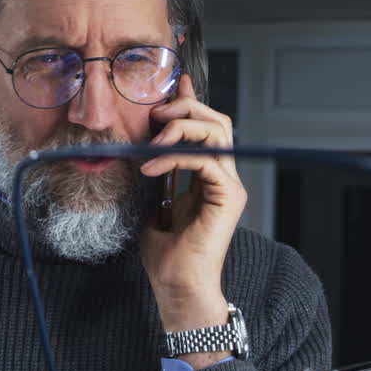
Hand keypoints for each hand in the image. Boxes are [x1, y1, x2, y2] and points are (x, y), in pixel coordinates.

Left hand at [139, 74, 246, 360]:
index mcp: (209, 177)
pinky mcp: (229, 197)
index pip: (207, 128)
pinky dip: (175, 155)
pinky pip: (205, 159)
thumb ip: (157, 174)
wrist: (177, 287)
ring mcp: (230, 186)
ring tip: (151, 141)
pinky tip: (151, 166)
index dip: (192, 102)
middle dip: (186, 107)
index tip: (175, 84)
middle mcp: (224, 178)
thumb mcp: (154, 202)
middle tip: (155, 112)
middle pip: (217, 121)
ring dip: (181, 127)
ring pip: (216, 132)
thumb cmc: (166, 256)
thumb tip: (141, 149)